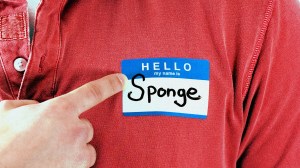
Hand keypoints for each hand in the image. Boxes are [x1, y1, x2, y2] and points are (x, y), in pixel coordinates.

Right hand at [0, 73, 125, 167]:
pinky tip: (56, 162)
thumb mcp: (9, 112)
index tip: (121, 81)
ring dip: (75, 147)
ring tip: (52, 153)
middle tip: (51, 138)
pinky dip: (74, 162)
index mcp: (60, 109)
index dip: (109, 85)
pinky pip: (83, 162)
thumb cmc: (3, 143)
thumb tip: (34, 108)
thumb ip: (28, 105)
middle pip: (86, 126)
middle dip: (72, 130)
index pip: (92, 92)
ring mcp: (79, 151)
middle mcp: (75, 129)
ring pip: (86, 146)